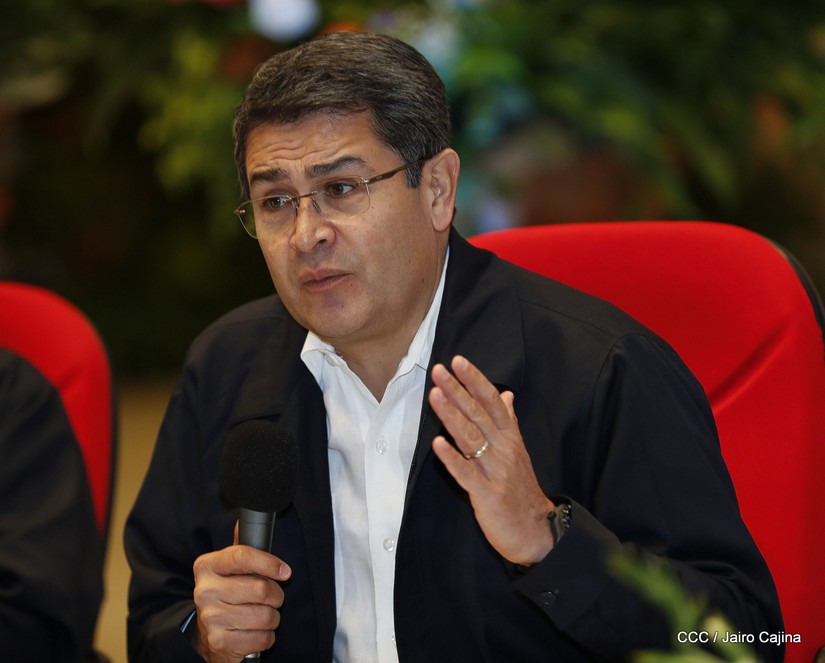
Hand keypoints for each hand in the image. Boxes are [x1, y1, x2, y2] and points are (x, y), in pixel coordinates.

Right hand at [192, 525, 291, 662]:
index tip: (285, 571)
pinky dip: (266, 636)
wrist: (208, 636)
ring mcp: (211, 618)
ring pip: (265, 615)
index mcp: (207, 567)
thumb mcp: (228, 570)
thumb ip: (241, 548)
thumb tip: (248, 518)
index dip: (269, 562)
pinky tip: (255, 632)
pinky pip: (262, 637)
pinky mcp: (220, 642)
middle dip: (276, 595)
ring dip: (273, 617)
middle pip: (260, 589)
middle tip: (273, 597)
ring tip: (263, 615)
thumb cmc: (226, 595)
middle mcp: (205, 591)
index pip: (242, 556)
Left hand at [428, 355, 554, 565]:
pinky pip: (467, 474)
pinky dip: (452, 458)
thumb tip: (506, 395)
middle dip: (457, 390)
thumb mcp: (518, 451)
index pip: (492, 401)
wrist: (536, 531)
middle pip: (478, 414)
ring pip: (471, 438)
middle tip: (438, 370)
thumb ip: (509, 421)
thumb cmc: (521, 489)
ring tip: (435, 395)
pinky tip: (438, 444)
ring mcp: (495, 471)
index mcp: (510, 437)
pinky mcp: (487, 494)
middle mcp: (503, 449)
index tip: (458, 361)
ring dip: (452, 416)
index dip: (475, 381)